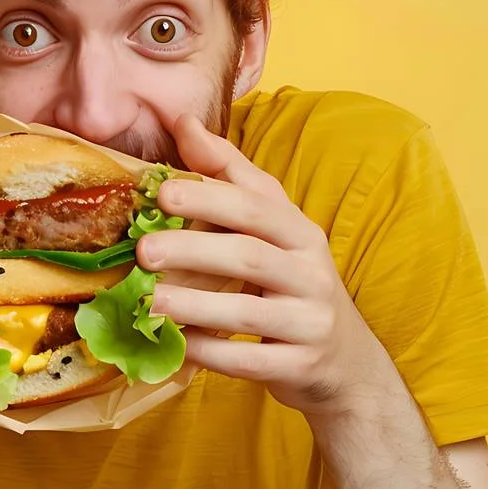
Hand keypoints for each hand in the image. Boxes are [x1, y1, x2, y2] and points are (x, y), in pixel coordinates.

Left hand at [136, 115, 389, 414]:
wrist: (344, 360)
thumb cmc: (293, 281)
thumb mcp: (274, 226)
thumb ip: (229, 174)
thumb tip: (183, 121)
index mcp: (301, 232)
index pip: (256, 207)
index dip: (210, 197)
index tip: (162, 193)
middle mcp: (312, 273)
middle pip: (250, 257)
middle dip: (194, 251)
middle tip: (143, 250)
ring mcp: (310, 323)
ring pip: (248, 314)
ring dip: (195, 307)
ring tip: (148, 301)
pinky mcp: (301, 366)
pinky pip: (251, 362)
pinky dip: (212, 355)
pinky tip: (178, 347)